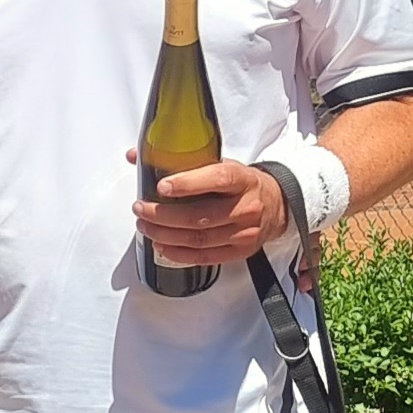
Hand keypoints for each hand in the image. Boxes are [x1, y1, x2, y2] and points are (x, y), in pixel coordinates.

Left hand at [129, 152, 289, 265]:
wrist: (276, 205)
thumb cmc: (242, 184)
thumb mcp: (221, 164)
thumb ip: (182, 160)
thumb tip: (136, 155)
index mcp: (242, 179)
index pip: (217, 179)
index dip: (187, 184)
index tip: (161, 186)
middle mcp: (246, 207)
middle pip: (200, 216)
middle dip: (162, 215)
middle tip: (141, 208)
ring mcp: (244, 232)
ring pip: (198, 239)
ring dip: (164, 234)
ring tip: (145, 225)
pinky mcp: (239, 251)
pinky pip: (203, 257)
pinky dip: (177, 253)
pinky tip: (161, 245)